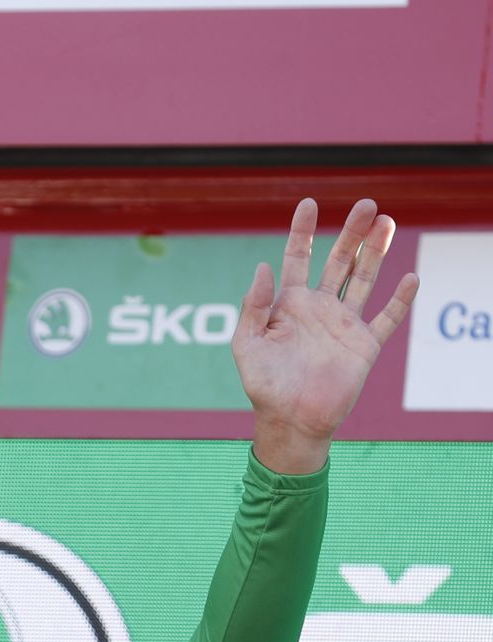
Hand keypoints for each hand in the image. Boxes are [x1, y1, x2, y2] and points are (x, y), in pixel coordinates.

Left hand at [232, 198, 418, 473]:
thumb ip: (253, 306)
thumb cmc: (263, 384)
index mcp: (289, 304)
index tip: (309, 203)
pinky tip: (411, 278)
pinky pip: (387, 318)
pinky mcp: (365, 346)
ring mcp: (344, 325)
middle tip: (366, 203)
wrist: (290, 420)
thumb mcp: (246, 343)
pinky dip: (400, 300)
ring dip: (376, 252)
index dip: (303, 231)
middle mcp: (319, 308)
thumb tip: (263, 267)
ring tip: (387, 223)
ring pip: (364, 279)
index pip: (298, 258)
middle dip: (352, 232)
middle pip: (339, 261)